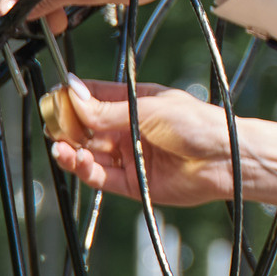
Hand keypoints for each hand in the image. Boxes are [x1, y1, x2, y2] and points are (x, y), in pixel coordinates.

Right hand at [42, 77, 266, 207]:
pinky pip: (100, 175)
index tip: (54, 97)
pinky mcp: (132, 182)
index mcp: (136, 104)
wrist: (224, 158)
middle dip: (67, 126)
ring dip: (71, 148)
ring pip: (90, 153)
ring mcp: (130, 156)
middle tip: (52, 123)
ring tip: (60, 144)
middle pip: (88, 128)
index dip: (74, 98)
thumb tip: (73, 93)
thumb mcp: (149, 109)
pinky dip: (83, 168)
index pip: (96, 98)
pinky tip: (74, 157)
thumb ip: (108, 109)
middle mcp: (130, 130)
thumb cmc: (198, 125)